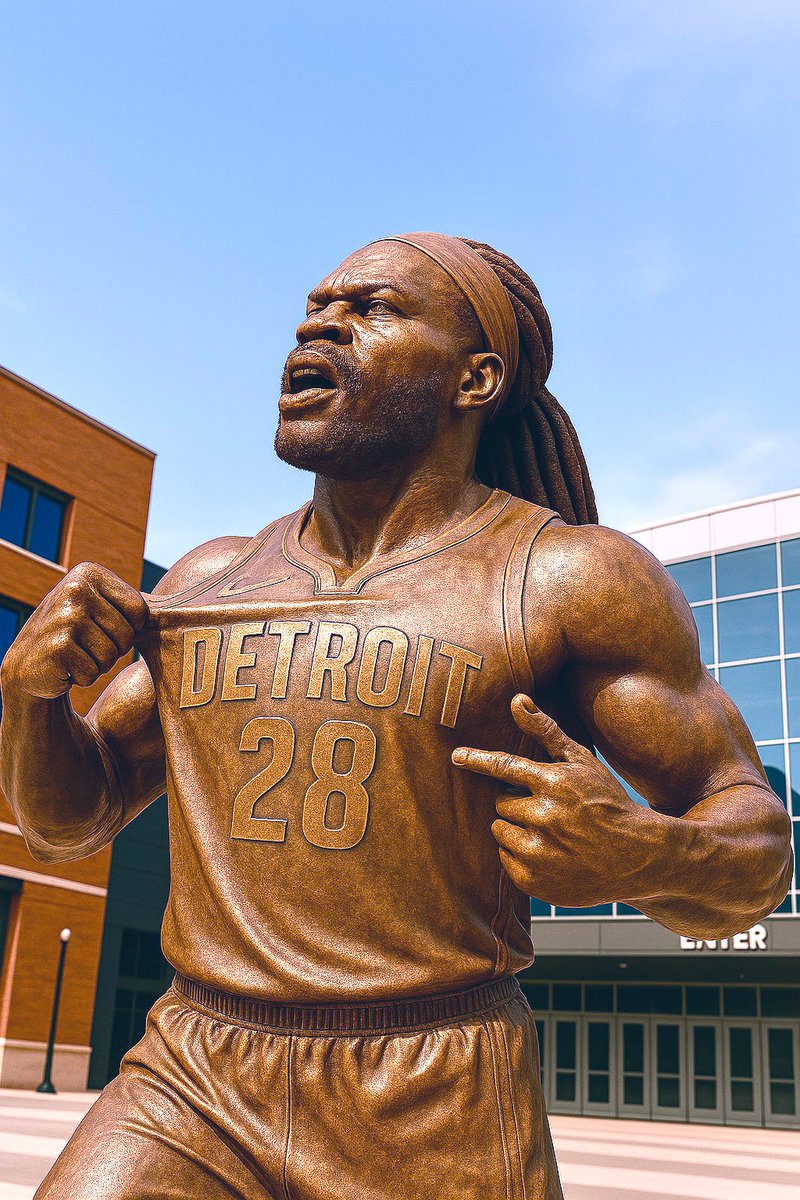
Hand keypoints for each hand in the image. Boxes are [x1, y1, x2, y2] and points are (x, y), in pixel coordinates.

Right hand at [1, 562, 148, 699]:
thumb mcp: (99, 608)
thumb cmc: (74, 636)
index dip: (127, 629)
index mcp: (89, 573)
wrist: (28, 664)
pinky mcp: (57, 647)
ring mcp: (64, 617)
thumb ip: (132, 602)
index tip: (101, 627)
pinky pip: (93, 673)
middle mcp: (75, 588)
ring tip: (74, 655)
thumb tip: (182, 603)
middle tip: (84, 645)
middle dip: (111, 649)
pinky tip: (63, 667)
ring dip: (97, 665)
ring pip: (112, 656)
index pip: (139, 611)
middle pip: (127, 634)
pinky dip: (82, 677)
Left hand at [451, 694, 652, 906]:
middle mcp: (543, 816)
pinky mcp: (534, 880)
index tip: (456, 757)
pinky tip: (550, 853)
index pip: (503, 766)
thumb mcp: (581, 761)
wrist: (637, 855)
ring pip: (500, 831)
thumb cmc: (606, 800)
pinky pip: (506, 860)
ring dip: (516, 828)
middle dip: (518, 803)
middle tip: (548, 810)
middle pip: (501, 803)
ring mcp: (538, 851)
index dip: (477, 761)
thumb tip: (516, 700)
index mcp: (552, 782)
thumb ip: (545, 730)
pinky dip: (520, 855)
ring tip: (550, 832)